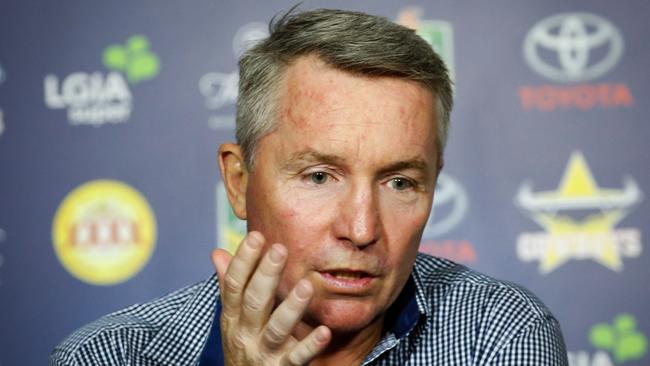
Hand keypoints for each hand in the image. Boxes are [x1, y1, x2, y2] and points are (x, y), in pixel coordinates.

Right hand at [212, 231, 331, 365]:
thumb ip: (229, 286)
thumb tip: (218, 251)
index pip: (234, 285)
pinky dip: (310, 345)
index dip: (244, 260)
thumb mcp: (232, 318)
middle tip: (280, 249)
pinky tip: (324, 332)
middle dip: (266, 275)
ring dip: (291, 307)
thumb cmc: (244, 345)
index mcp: (233, 317)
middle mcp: (244, 334)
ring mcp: (263, 353)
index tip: (256, 235)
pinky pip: (297, 358)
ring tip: (306, 285)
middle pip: (254, 302)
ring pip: (277, 329)